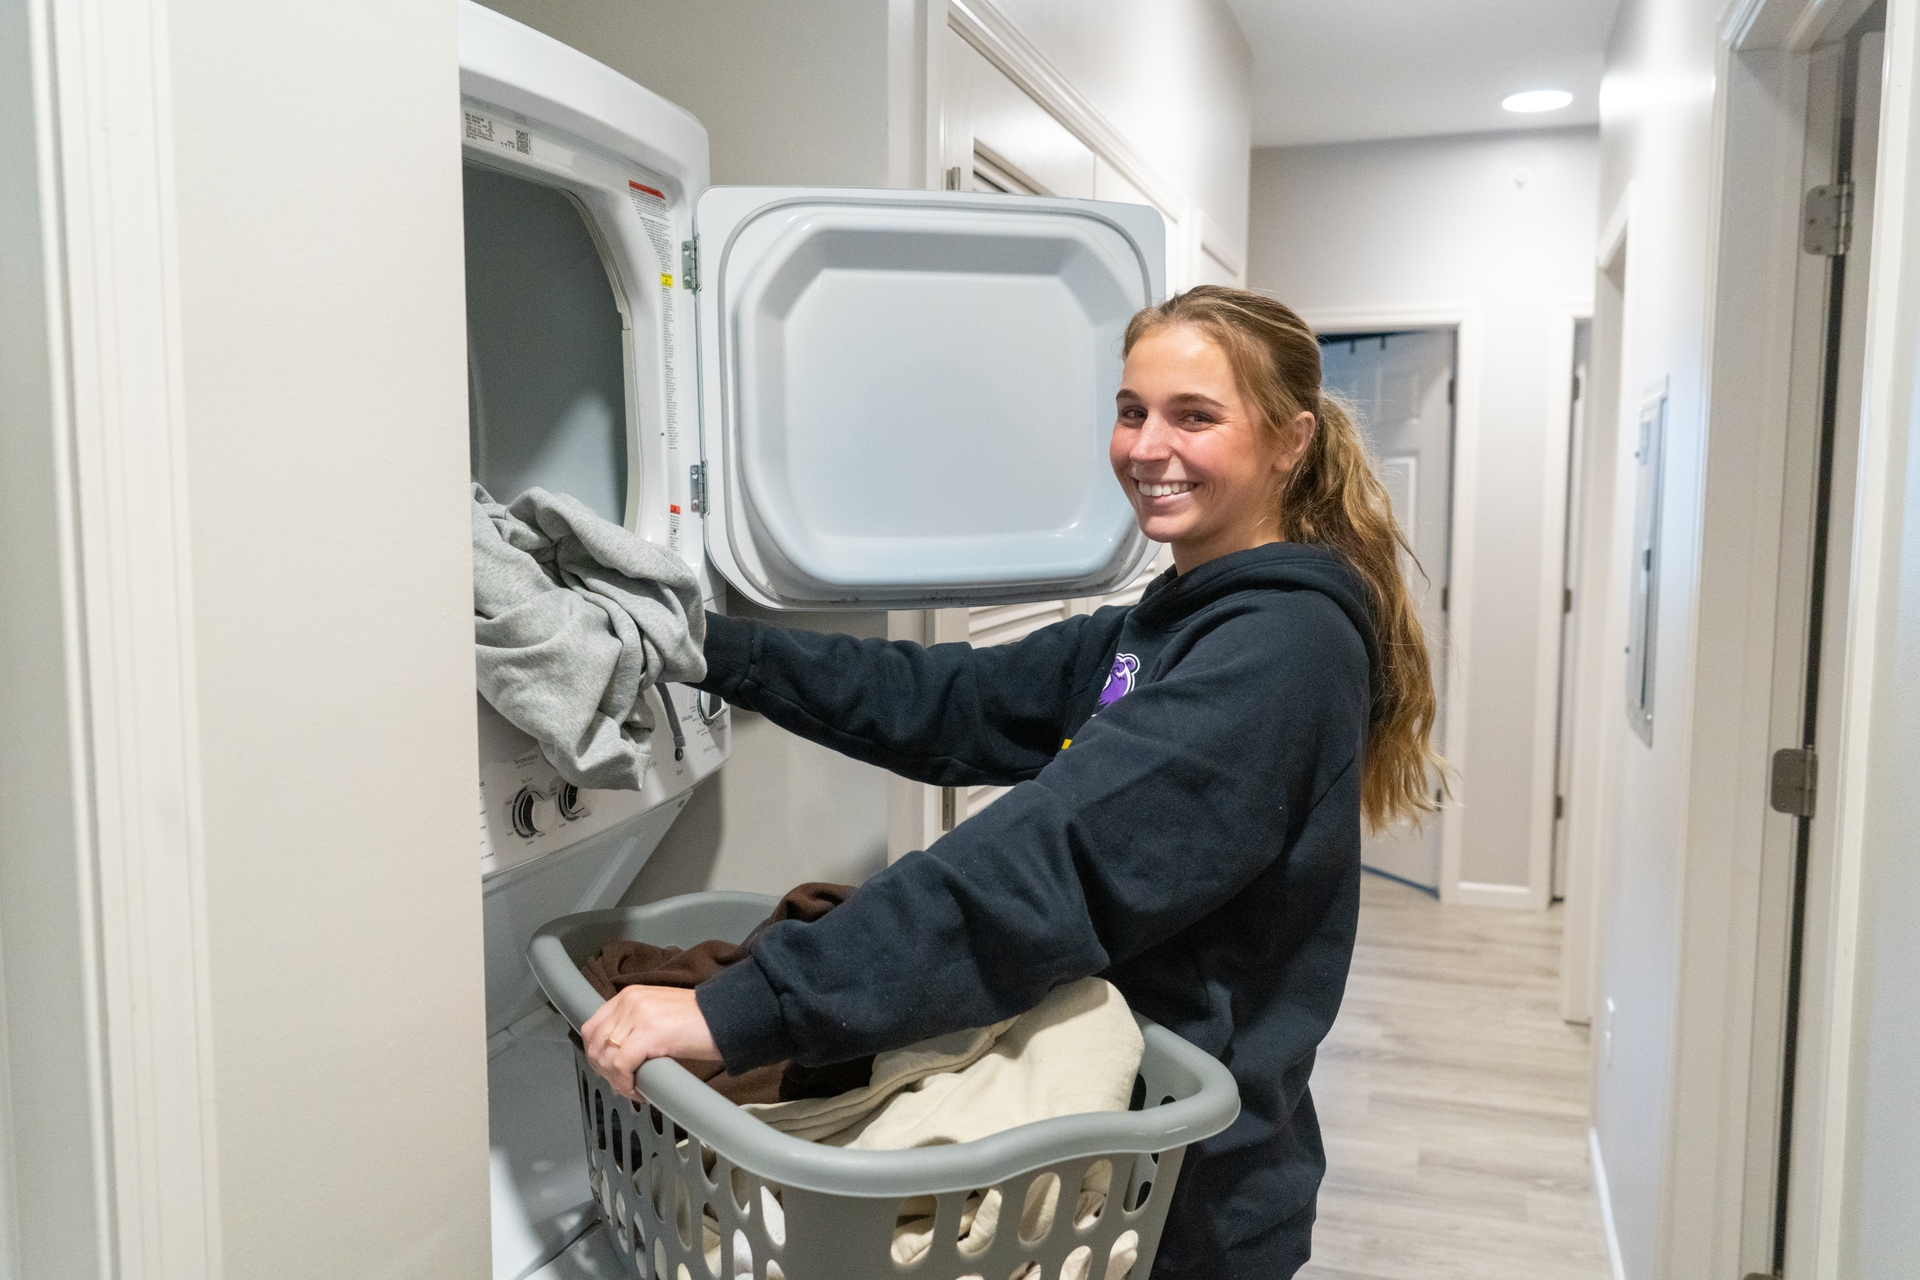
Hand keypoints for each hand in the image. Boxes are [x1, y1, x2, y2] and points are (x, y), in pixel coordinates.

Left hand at [581, 985, 721, 1102]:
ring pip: (606, 1057)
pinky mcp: (649, 1034)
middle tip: (622, 1084)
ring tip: (633, 1089)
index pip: (593, 1027)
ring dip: (615, 1080)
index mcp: (629, 995)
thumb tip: (617, 1056)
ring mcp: (638, 1016)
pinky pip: (622, 1066)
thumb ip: (635, 1026)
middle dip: (604, 1070)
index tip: (610, 1072)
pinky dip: (626, 1083)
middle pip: (595, 1044)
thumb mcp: (658, 1014)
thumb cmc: (701, 1021)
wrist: (729, 1017)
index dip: (597, 1054)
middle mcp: (629, 1001)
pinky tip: (639, 1091)